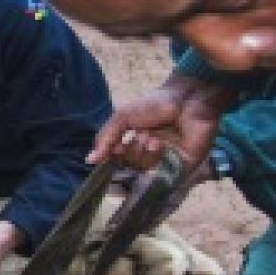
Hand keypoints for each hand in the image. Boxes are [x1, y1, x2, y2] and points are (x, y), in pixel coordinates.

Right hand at [87, 74, 235, 169]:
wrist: (186, 100)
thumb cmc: (155, 104)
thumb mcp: (123, 117)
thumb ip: (106, 138)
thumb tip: (89, 160)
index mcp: (137, 140)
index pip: (120, 158)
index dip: (113, 157)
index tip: (112, 151)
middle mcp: (150, 152)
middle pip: (130, 165)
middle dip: (130, 152)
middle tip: (136, 138)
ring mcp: (166, 160)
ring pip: (145, 169)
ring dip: (144, 152)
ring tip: (153, 138)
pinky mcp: (182, 166)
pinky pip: (163, 174)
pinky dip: (157, 159)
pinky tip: (160, 146)